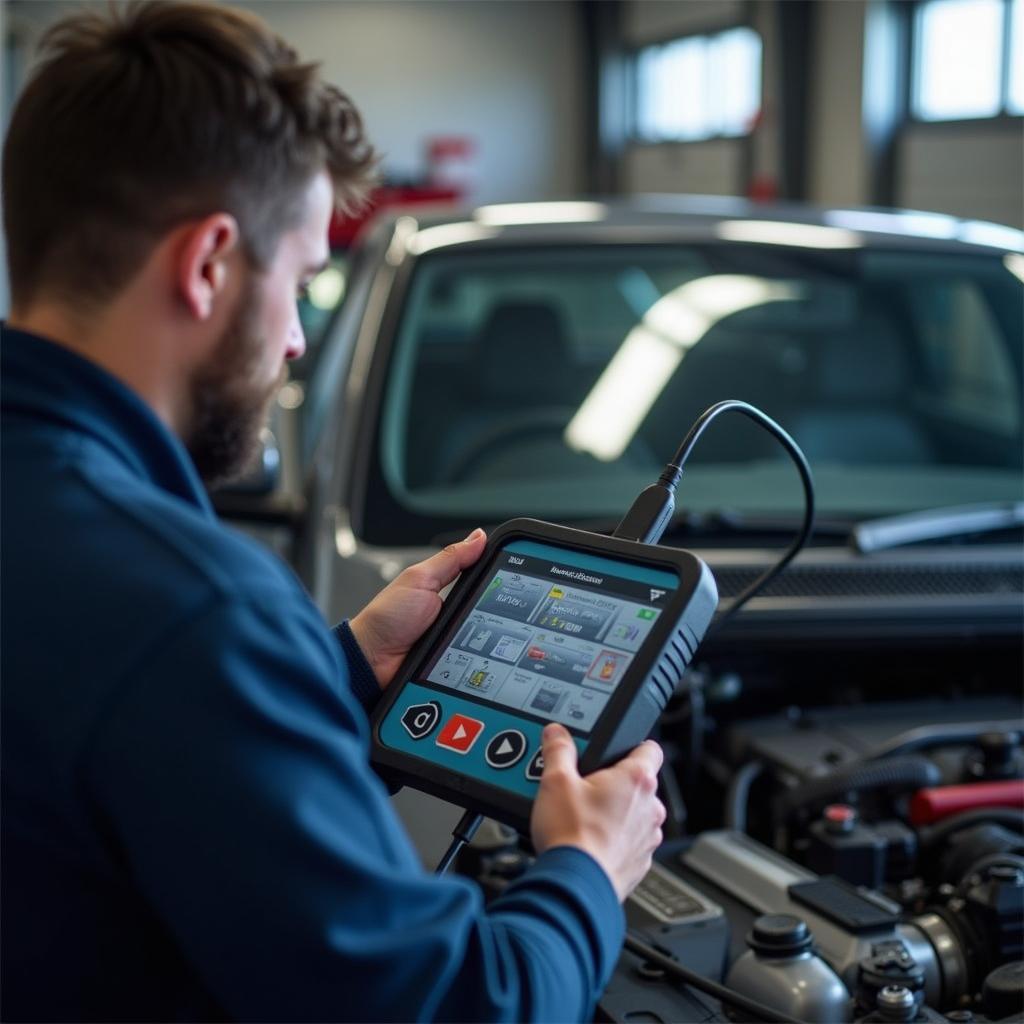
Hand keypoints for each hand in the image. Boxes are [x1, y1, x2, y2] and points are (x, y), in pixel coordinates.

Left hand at [349, 528, 486, 689]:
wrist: (371, 659)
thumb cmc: (386, 618)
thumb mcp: (420, 579)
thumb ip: (450, 559)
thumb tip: (477, 537)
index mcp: (447, 591)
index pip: (483, 582)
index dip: (499, 579)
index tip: (514, 577)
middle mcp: (454, 615)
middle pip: (490, 612)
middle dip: (496, 613)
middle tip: (494, 612)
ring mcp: (456, 640)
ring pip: (488, 639)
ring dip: (489, 640)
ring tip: (486, 638)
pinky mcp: (456, 664)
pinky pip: (476, 661)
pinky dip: (479, 660)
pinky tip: (481, 659)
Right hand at [530, 724, 664, 901]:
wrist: (574, 887)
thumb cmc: (572, 835)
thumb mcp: (555, 781)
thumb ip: (558, 750)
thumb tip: (557, 733)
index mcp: (637, 779)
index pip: (650, 747)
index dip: (631, 744)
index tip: (616, 748)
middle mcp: (651, 808)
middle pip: (639, 783)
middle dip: (614, 783)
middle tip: (584, 787)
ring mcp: (648, 839)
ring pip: (636, 815)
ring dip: (616, 814)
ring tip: (583, 817)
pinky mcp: (640, 864)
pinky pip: (630, 843)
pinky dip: (615, 841)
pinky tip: (589, 842)